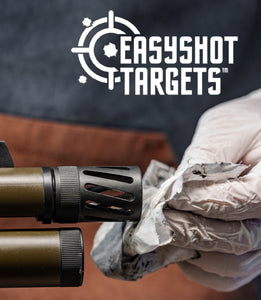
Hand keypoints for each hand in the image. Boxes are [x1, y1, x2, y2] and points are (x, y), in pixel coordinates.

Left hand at [92, 89, 260, 290]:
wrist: (259, 138)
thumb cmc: (246, 130)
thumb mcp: (225, 130)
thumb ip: (203, 159)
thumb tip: (175, 189)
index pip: (241, 202)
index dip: (201, 201)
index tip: (171, 197)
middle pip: (234, 240)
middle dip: (187, 227)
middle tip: (155, 217)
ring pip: (228, 265)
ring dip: (188, 249)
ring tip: (162, 228)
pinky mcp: (248, 253)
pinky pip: (222, 275)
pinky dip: (194, 264)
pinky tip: (174, 240)